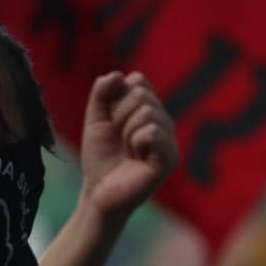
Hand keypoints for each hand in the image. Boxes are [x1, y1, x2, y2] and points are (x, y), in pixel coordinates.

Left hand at [79, 72, 177, 221]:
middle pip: (140, 94)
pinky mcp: (170, 158)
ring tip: (127, 151)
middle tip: (119, 140)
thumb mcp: (95, 117)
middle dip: (118, 116)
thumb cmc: (100, 156)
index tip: (111, 122)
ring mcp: (170, 139)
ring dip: (125, 133)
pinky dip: (135, 143)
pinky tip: (136, 158)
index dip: (115, 100)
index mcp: (150, 109)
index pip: (137, 80)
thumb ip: (102, 92)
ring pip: (146, 112)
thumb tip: (119, 75)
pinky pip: (152, 132)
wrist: (98, 190)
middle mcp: (164, 121)